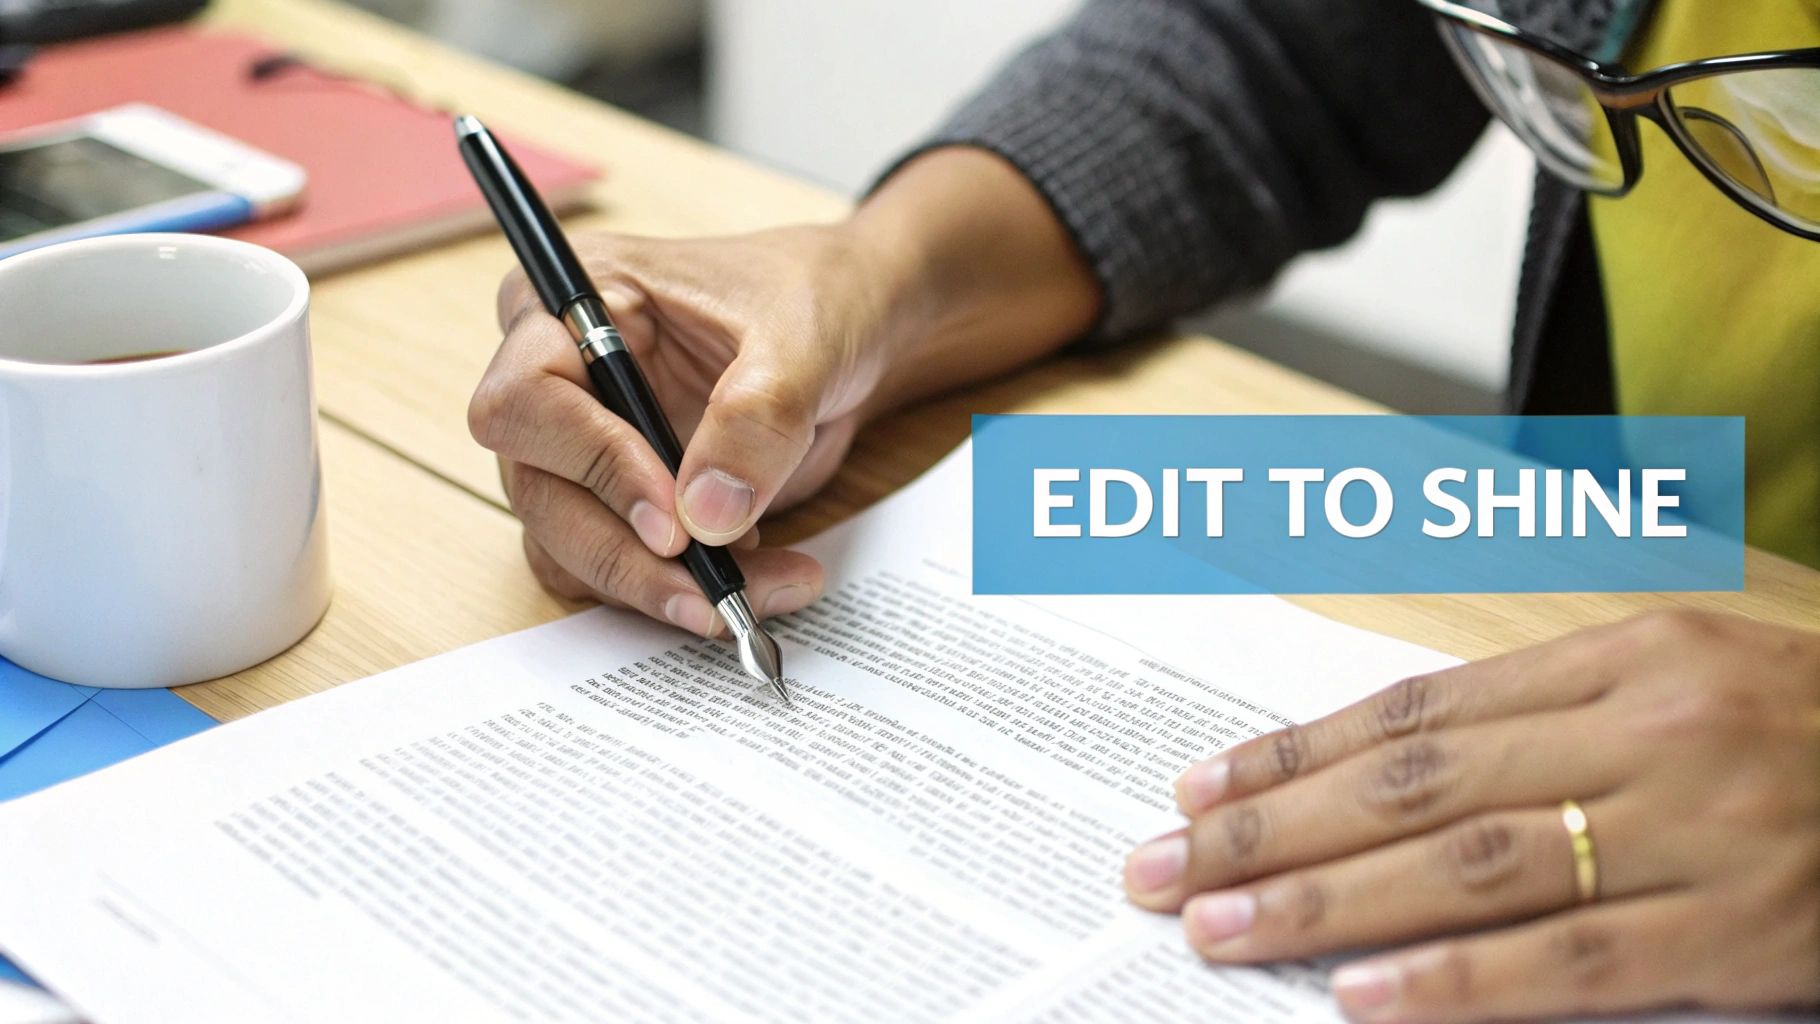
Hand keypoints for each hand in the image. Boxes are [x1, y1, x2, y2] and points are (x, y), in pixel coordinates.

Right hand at [469, 148, 1099, 632]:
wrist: (852, 328)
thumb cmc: (816, 298)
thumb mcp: (805, 340)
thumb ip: (757, 417)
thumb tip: (704, 517)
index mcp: (575, 303)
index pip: (525, 398)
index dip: (590, 462)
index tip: (672, 516)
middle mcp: (558, 377)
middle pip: (536, 490)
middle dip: (624, 555)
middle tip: (712, 595)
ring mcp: (580, 446)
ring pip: (568, 547)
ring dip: (656, 587)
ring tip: (754, 593)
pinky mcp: (618, 500)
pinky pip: (619, 568)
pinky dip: (679, 592)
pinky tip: (755, 580)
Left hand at [1124, 610, 1819, 1021]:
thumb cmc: (1801, 729)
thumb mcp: (1675, 680)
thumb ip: (1536, 717)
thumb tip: (1375, 771)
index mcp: (1618, 657)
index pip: (1416, 711)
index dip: (1293, 752)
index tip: (1196, 787)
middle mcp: (1642, 731)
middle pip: (1414, 787)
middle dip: (1270, 831)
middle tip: (1160, 866)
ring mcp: (1693, 831)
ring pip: (1468, 869)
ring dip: (1327, 904)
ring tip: (1219, 929)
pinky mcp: (1738, 932)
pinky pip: (1572, 961)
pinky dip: (1458, 983)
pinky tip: (1362, 998)